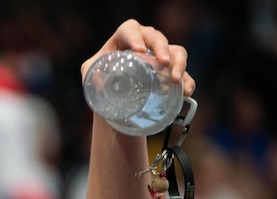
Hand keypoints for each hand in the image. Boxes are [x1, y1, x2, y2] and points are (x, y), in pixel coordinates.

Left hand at [80, 19, 195, 96]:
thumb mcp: (91, 71)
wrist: (112, 89)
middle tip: (163, 62)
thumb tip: (97, 81)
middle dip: (162, 49)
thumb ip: (90, 72)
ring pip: (176, 51)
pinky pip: (184, 72)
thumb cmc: (101, 74)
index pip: (130, 30)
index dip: (135, 38)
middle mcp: (145, 42)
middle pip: (157, 38)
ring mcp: (160, 55)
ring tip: (175, 79)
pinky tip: (186, 91)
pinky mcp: (170, 71)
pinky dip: (187, 81)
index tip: (139, 51)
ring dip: (178, 63)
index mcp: (125, 36)